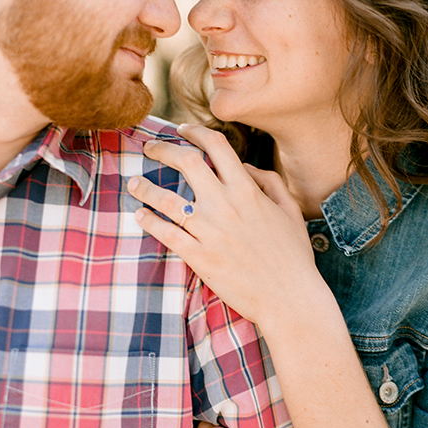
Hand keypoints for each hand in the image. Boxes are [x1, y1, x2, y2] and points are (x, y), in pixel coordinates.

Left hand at [127, 124, 324, 328]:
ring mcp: (209, 231)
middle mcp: (225, 205)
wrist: (290, 298)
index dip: (196, 131)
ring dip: (145, 186)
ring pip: (166, 199)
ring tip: (134, 182)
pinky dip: (148, 221)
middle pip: (185, 162)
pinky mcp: (199, 257)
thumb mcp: (290, 210)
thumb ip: (269, 181)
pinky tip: (139, 215)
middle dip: (162, 149)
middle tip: (150, 148)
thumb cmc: (293, 256)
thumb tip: (244, 167)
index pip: (217, 146)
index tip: (182, 129)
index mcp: (247, 190)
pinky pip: (165, 234)